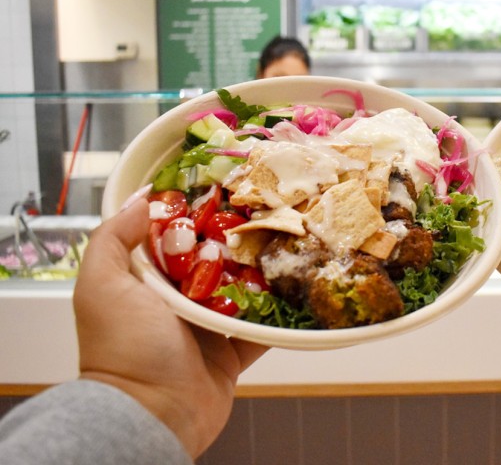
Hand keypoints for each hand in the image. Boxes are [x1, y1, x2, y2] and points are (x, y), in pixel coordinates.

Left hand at [73, 199, 267, 457]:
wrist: (153, 414)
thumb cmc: (125, 349)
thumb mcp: (103, 285)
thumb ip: (113, 239)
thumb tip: (141, 200)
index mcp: (144, 283)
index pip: (170, 238)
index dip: (193, 213)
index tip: (221, 187)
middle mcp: (175, 303)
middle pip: (211, 261)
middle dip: (235, 241)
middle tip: (266, 213)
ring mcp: (207, 328)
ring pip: (241, 292)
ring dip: (261, 275)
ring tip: (286, 245)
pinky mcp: (232, 354)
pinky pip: (262, 330)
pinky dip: (279, 317)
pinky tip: (297, 292)